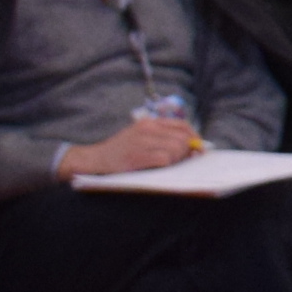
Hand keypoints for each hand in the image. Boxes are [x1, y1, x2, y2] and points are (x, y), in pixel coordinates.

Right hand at [56, 114, 201, 180]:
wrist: (94, 160)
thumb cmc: (120, 152)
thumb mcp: (140, 137)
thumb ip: (163, 138)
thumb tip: (193, 147)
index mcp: (149, 123)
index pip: (182, 126)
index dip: (194, 137)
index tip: (198, 149)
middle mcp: (146, 128)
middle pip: (182, 138)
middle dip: (187, 152)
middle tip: (183, 161)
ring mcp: (141, 142)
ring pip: (176, 149)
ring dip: (177, 160)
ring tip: (168, 165)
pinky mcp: (136, 156)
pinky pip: (164, 159)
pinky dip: (167, 165)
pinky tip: (160, 168)